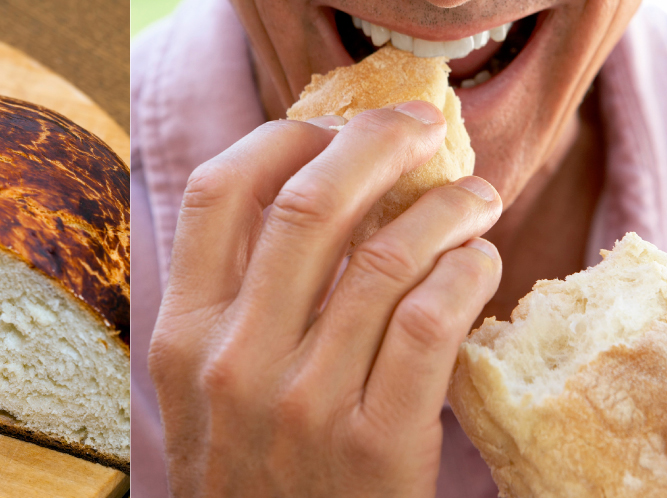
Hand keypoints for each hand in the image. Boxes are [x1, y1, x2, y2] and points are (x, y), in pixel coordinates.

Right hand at [149, 101, 504, 496]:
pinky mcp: (376, 446)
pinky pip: (428, 324)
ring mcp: (303, 404)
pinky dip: (466, 275)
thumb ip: (239, 314)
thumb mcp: (211, 403)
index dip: (286, 136)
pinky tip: (482, 265)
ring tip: (478, 197)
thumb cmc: (260, 489)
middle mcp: (232, 363)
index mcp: (183, 340)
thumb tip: (312, 201)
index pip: (220, 192)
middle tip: (421, 130)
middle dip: (377, 143)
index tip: (336, 122)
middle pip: (309, 202)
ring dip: (446, 208)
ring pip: (384, 256)